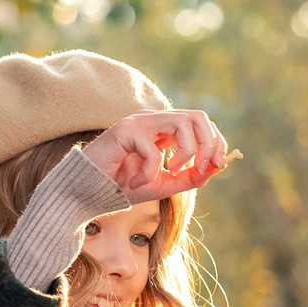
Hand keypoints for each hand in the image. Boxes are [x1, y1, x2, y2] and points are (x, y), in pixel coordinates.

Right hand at [83, 109, 232, 201]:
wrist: (90, 191)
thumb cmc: (124, 186)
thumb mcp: (164, 185)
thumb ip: (189, 177)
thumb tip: (216, 168)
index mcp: (165, 131)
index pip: (200, 124)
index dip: (215, 142)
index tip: (217, 165)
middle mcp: (155, 121)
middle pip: (197, 116)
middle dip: (208, 143)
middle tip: (203, 167)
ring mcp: (140, 122)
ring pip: (181, 122)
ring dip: (185, 152)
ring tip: (172, 171)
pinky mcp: (125, 130)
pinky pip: (152, 150)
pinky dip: (150, 172)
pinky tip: (135, 183)